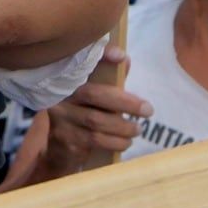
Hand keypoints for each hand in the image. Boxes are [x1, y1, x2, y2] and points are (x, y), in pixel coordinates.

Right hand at [38, 46, 150, 176]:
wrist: (60, 150)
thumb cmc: (82, 117)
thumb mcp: (94, 97)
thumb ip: (109, 80)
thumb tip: (125, 60)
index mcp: (67, 81)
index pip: (81, 63)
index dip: (101, 57)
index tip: (121, 56)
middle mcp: (59, 97)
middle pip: (93, 94)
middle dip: (125, 103)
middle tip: (147, 110)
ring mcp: (59, 119)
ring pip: (95, 122)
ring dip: (122, 128)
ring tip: (137, 130)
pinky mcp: (64, 141)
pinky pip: (94, 141)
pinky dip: (114, 143)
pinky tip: (124, 143)